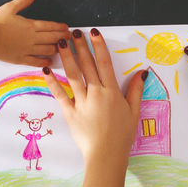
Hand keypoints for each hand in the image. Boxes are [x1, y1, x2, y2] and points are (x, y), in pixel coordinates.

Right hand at [0, 0, 69, 66]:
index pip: (49, 26)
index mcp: (30, 25)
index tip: (66, 28)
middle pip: (51, 38)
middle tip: (69, 37)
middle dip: (62, 37)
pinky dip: (44, 62)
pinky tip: (49, 62)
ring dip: (56, 48)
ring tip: (62, 48)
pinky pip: (35, 61)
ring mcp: (27, 50)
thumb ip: (22, 1)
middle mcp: (32, 38)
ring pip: (46, 50)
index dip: (59, 27)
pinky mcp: (20, 59)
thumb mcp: (9, 8)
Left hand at [51, 28, 144, 165]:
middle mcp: (96, 93)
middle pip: (87, 65)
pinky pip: (60, 94)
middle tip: (74, 32)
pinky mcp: (70, 112)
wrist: (106, 155)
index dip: (98, 46)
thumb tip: (141, 72)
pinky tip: (46, 70)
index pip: (104, 63)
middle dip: (80, 46)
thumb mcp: (134, 112)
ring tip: (60, 43)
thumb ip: (135, 91)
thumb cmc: (121, 136)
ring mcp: (81, 102)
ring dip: (66, 57)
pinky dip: (52, 81)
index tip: (93, 33)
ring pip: (73, 75)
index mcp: (112, 91)